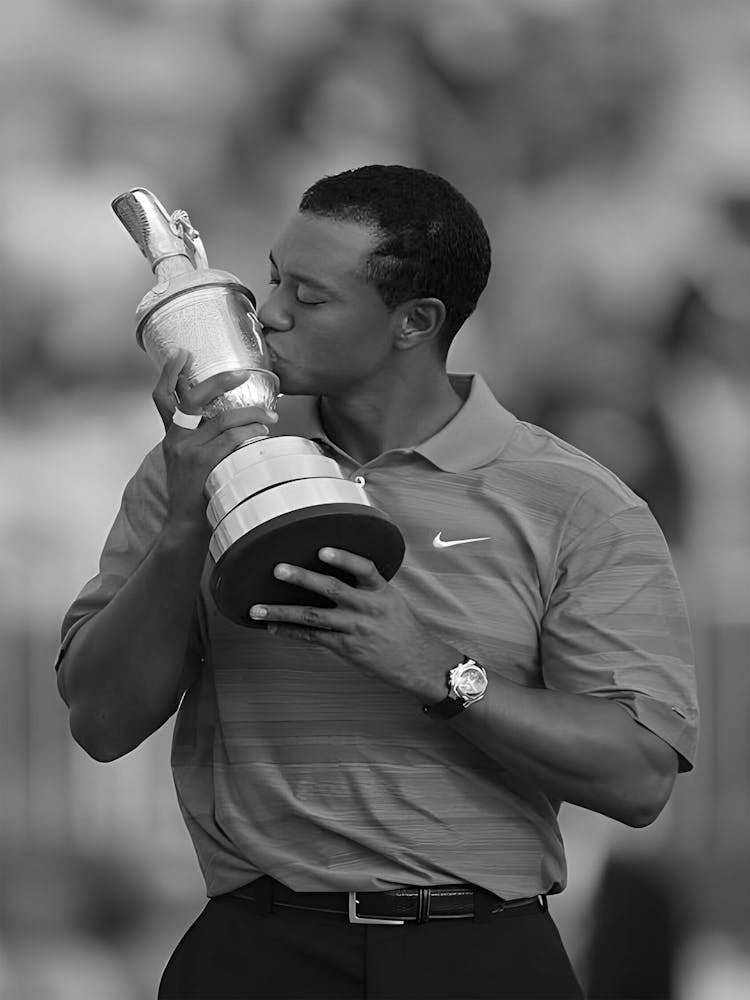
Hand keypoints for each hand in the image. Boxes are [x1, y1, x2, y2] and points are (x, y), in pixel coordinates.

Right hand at [152, 350, 277, 530]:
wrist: (184, 522)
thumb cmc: (192, 489)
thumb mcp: (185, 458)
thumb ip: (197, 436)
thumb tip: (225, 416)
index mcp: (171, 433)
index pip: (161, 396)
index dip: (168, 372)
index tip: (182, 352)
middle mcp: (176, 438)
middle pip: (193, 398)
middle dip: (219, 381)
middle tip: (242, 374)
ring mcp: (188, 450)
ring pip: (223, 419)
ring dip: (251, 414)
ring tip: (269, 415)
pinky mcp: (203, 464)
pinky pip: (231, 439)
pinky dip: (250, 432)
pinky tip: (262, 432)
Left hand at [249, 547, 457, 704]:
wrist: (416, 661)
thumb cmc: (401, 627)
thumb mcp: (391, 599)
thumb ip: (366, 586)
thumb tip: (335, 570)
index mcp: (380, 591)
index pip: (364, 568)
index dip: (343, 558)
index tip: (323, 550)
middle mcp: (367, 607)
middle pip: (332, 589)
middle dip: (302, 578)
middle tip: (278, 569)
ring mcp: (354, 628)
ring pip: (314, 616)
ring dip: (283, 611)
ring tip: (257, 608)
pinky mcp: (345, 647)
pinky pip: (313, 637)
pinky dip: (290, 631)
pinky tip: (273, 627)